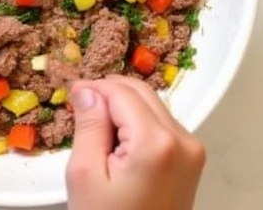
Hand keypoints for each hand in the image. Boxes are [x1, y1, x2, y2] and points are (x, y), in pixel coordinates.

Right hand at [66, 76, 204, 209]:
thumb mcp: (85, 173)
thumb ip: (88, 125)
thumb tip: (87, 89)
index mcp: (155, 142)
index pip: (118, 91)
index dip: (91, 88)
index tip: (70, 96)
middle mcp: (183, 140)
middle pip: (139, 91)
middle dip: (108, 94)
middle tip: (81, 111)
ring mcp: (192, 151)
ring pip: (151, 103)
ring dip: (123, 107)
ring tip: (99, 130)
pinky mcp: (192, 160)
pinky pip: (161, 122)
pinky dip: (138, 121)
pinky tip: (120, 142)